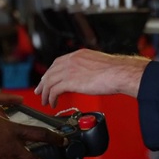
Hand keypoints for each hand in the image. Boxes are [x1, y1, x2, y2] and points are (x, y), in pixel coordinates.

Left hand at [34, 49, 149, 107]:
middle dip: (43, 82)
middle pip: (51, 71)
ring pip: (49, 81)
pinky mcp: (70, 81)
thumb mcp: (99, 64)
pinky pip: (54, 90)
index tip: (48, 79)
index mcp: (79, 54)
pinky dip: (51, 98)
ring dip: (45, 92)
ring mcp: (70, 70)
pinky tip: (53, 103)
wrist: (119, 73)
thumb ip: (89, 68)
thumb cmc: (115, 71)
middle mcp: (72, 60)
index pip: (58, 62)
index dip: (51, 72)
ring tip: (45, 101)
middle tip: (39, 91)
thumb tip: (88, 77)